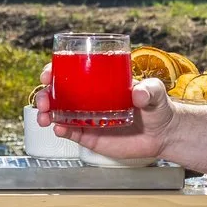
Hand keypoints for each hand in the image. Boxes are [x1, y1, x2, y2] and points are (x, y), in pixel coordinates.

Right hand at [33, 76, 182, 161]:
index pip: (70, 73)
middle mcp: (88, 99)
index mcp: (98, 83)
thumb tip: (138, 93)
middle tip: (44, 100)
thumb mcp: (155, 91)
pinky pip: (70, 132)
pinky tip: (59, 128)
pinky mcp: (90, 136)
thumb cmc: (157, 107)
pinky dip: (60, 130)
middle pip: (58, 94)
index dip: (55, 71)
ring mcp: (87, 118)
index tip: (49, 73)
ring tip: (44, 116)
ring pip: (58, 113)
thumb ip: (149, 89)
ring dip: (46, 113)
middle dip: (44, 95)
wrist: (163, 134)